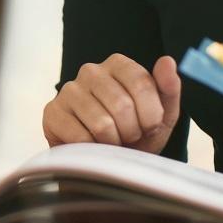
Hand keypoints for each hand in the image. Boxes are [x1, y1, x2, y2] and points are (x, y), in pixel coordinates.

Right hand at [43, 54, 180, 153]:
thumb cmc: (137, 134)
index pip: (141, 84)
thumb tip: (168, 61)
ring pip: (101, 123)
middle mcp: (91, 71)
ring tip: (112, 141)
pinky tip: (93, 145)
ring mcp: (68, 91)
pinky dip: (93, 150)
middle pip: (121, 105)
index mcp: (118, 64)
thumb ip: (169, 88)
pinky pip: (80, 137)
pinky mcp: (52, 112)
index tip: (149, 126)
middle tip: (128, 136)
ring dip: (113, 143)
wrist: (109, 162)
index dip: (151, 115)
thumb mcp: (162, 115)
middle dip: (132, 131)